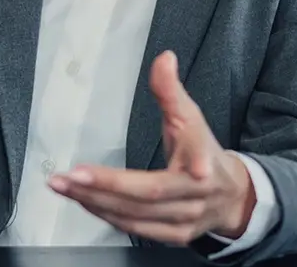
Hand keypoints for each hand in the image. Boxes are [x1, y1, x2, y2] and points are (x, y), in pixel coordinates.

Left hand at [49, 50, 255, 245]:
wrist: (232, 196)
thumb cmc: (203, 151)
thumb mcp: (192, 118)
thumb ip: (172, 91)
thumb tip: (164, 58)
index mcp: (202, 166)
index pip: (181, 171)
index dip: (152, 177)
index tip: (140, 172)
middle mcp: (192, 198)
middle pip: (146, 196)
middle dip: (104, 187)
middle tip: (66, 177)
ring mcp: (183, 222)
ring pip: (134, 216)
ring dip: (95, 202)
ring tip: (64, 186)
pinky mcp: (173, 237)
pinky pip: (134, 229)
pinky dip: (105, 215)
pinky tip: (84, 201)